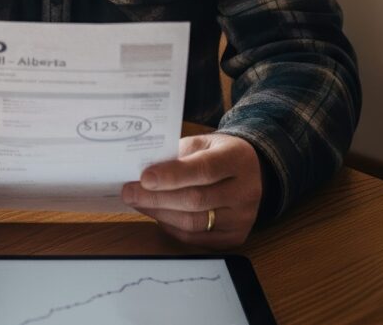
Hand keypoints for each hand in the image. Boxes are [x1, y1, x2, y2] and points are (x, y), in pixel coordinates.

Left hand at [122, 133, 261, 246]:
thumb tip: (142, 170)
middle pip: (195, 200)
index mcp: (236, 159)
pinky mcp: (235, 237)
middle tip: (129, 192)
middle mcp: (245, 191)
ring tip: (138, 203)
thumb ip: (176, 155)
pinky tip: (158, 215)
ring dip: (160, 214)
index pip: (203, 170)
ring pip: (193, 223)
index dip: (172, 175)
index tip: (144, 178)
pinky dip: (172, 227)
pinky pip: (196, 238)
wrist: (252, 172)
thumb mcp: (201, 143)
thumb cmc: (218, 154)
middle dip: (157, 198)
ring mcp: (242, 218)